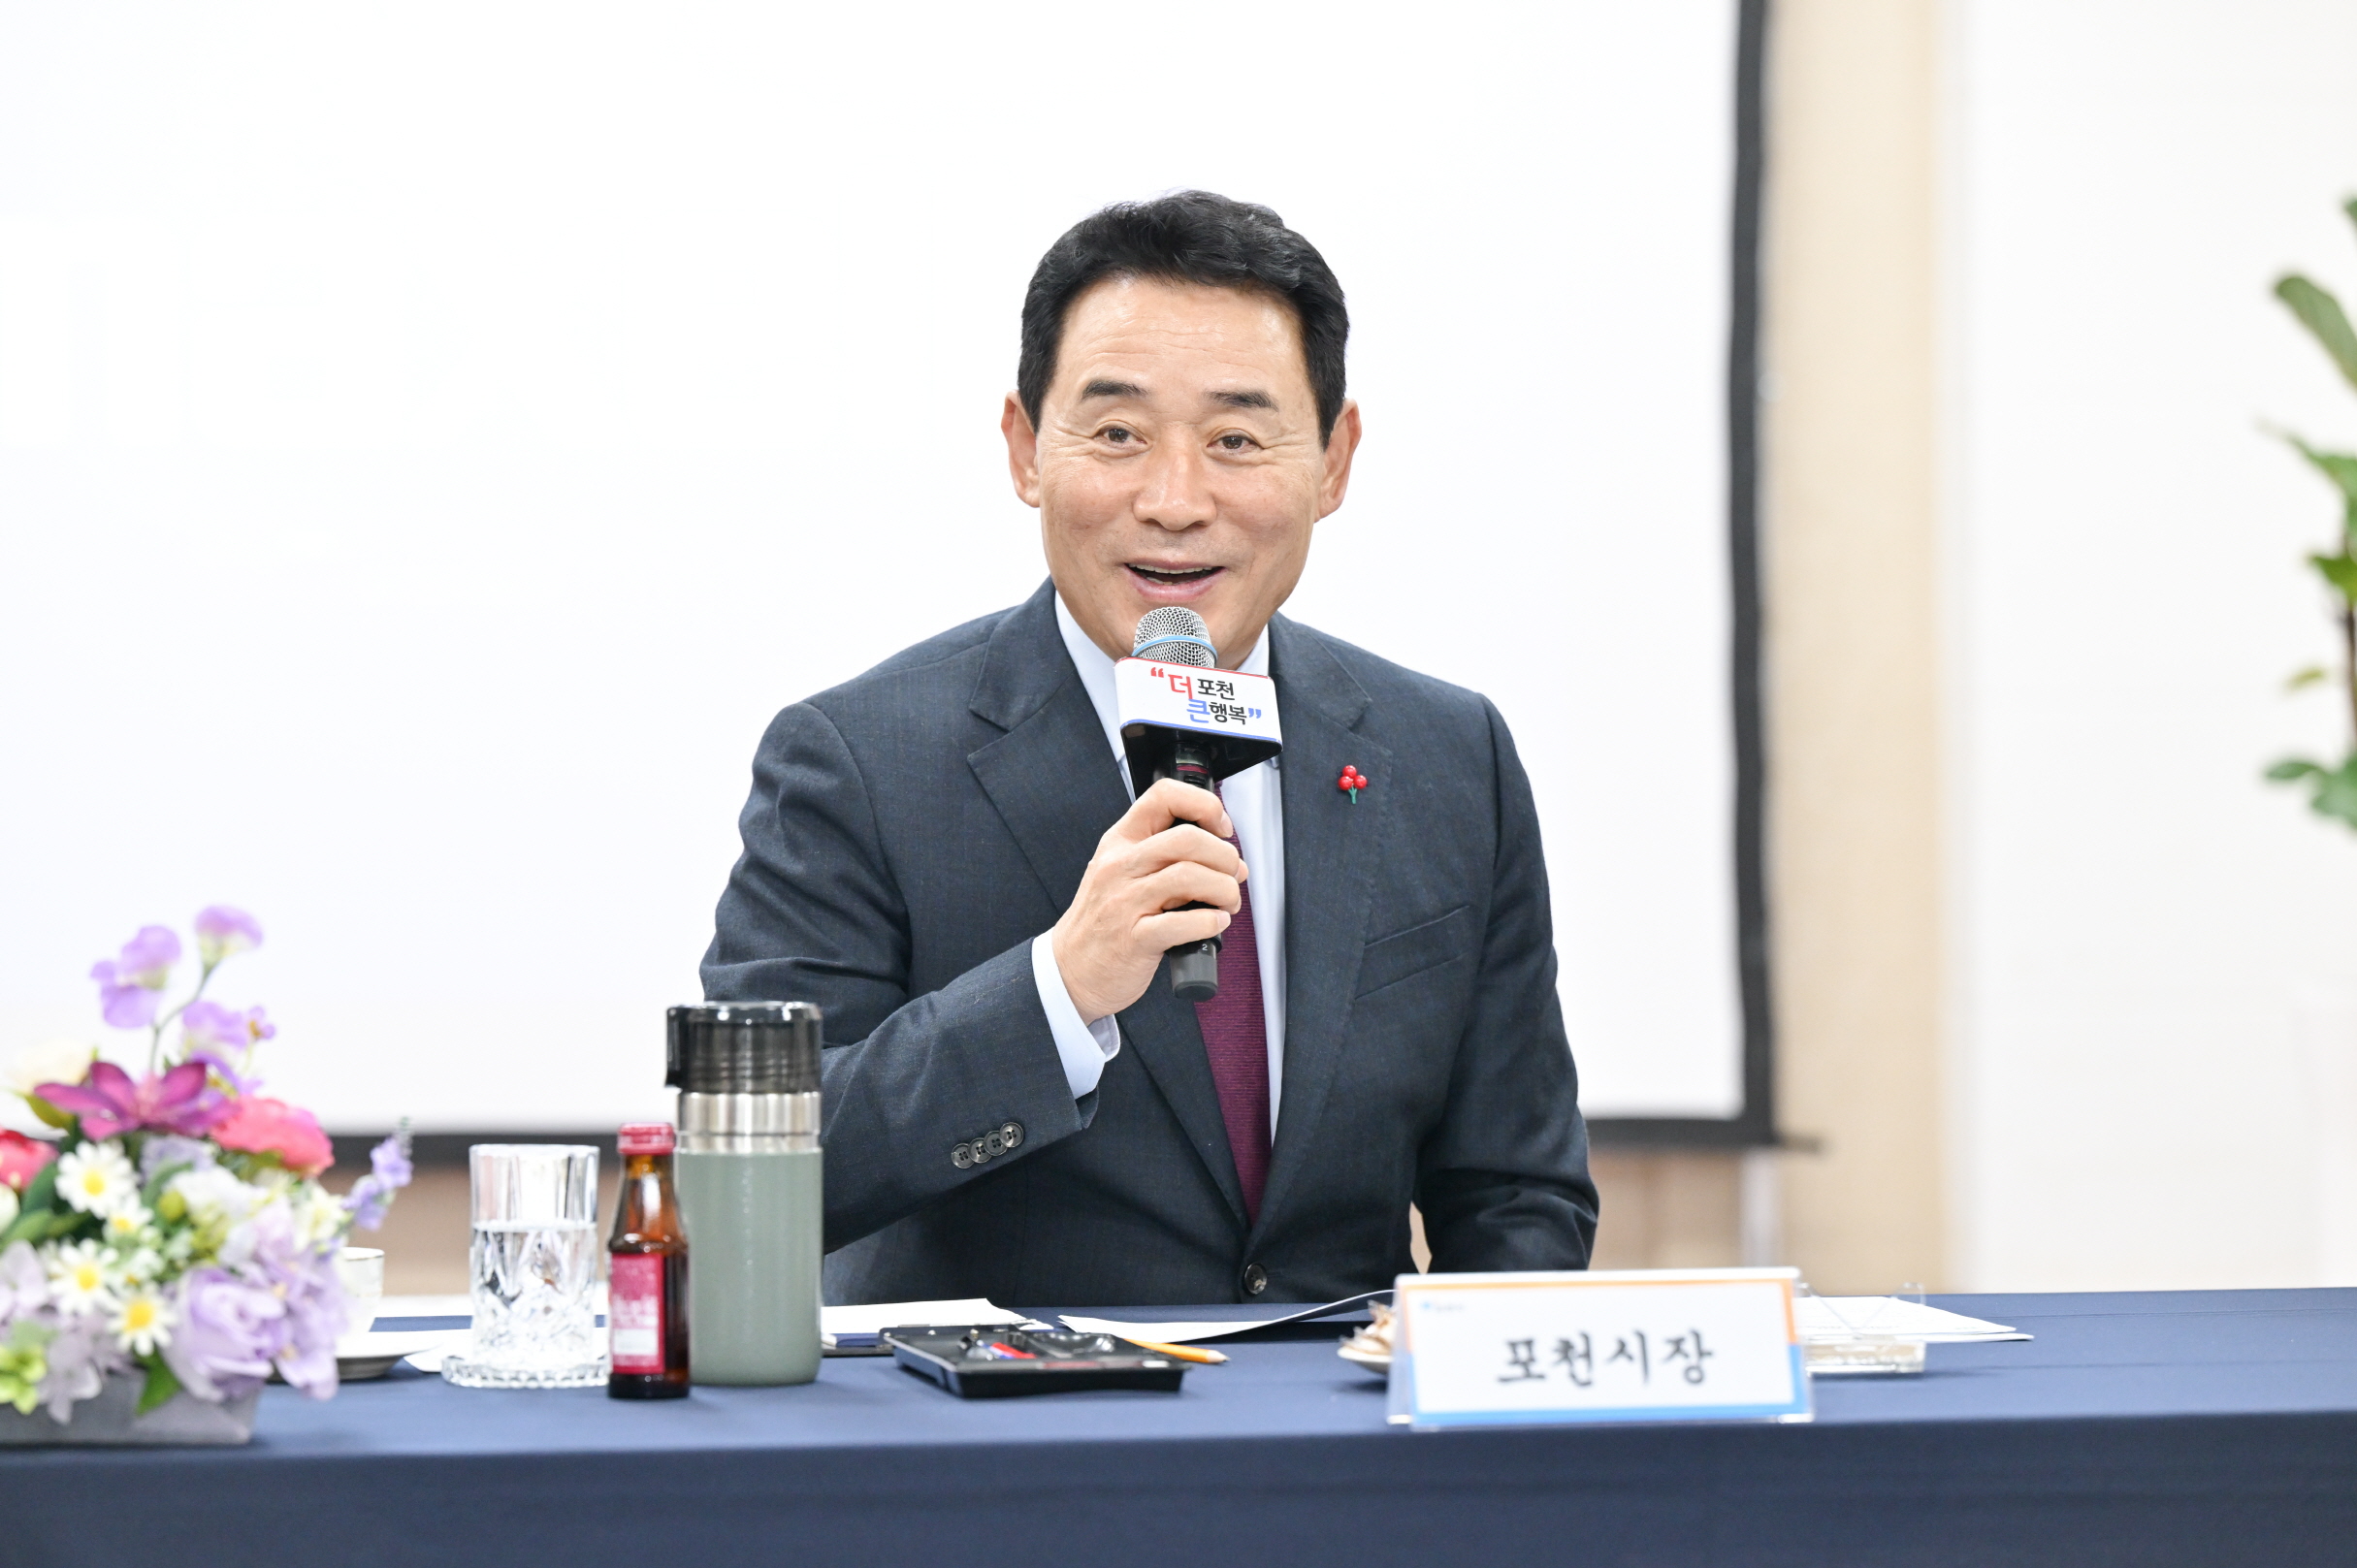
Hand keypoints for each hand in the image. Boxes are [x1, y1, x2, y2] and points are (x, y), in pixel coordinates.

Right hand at [1051, 778, 1246, 1021]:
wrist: (1071, 970)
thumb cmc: (1105, 922)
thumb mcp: (1122, 874)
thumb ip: (1168, 860)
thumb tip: (1231, 862)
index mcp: (1120, 842)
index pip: (1164, 797)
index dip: (1204, 805)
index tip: (1221, 828)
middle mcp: (1120, 866)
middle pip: (1187, 838)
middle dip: (1225, 856)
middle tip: (1233, 875)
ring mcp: (1125, 902)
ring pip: (1190, 876)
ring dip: (1224, 889)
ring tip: (1227, 903)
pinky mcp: (1135, 939)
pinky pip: (1182, 923)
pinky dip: (1210, 922)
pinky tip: (1215, 924)